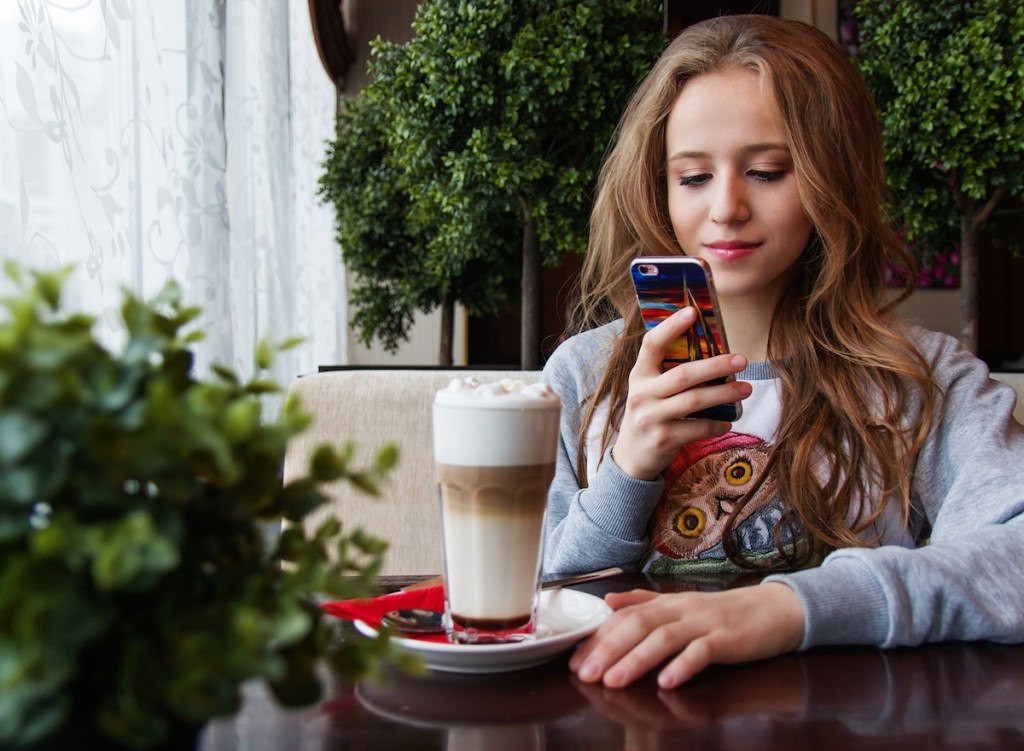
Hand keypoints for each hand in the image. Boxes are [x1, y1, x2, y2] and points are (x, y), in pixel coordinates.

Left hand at [568, 583, 804, 688]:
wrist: (777, 609)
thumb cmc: (725, 613)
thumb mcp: (682, 605)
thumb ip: (645, 602)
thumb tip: (608, 601)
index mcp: (668, 603)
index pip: (625, 616)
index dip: (599, 636)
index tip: (575, 659)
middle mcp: (682, 610)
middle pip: (639, 626)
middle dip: (608, 650)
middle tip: (586, 673)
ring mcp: (706, 624)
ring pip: (665, 638)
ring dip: (637, 660)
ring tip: (614, 681)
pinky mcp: (729, 640)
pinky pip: (704, 652)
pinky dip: (684, 666)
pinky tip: (667, 681)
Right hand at [612, 307, 751, 479]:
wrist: (632, 456)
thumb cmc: (649, 414)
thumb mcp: (650, 389)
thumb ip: (668, 372)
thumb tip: (711, 350)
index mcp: (639, 375)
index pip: (651, 345)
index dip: (671, 327)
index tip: (693, 312)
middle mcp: (642, 394)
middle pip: (683, 375)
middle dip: (716, 365)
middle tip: (741, 359)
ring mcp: (651, 418)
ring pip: (694, 401)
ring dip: (725, 393)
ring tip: (746, 389)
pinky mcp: (663, 439)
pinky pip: (698, 428)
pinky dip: (717, 424)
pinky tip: (728, 421)